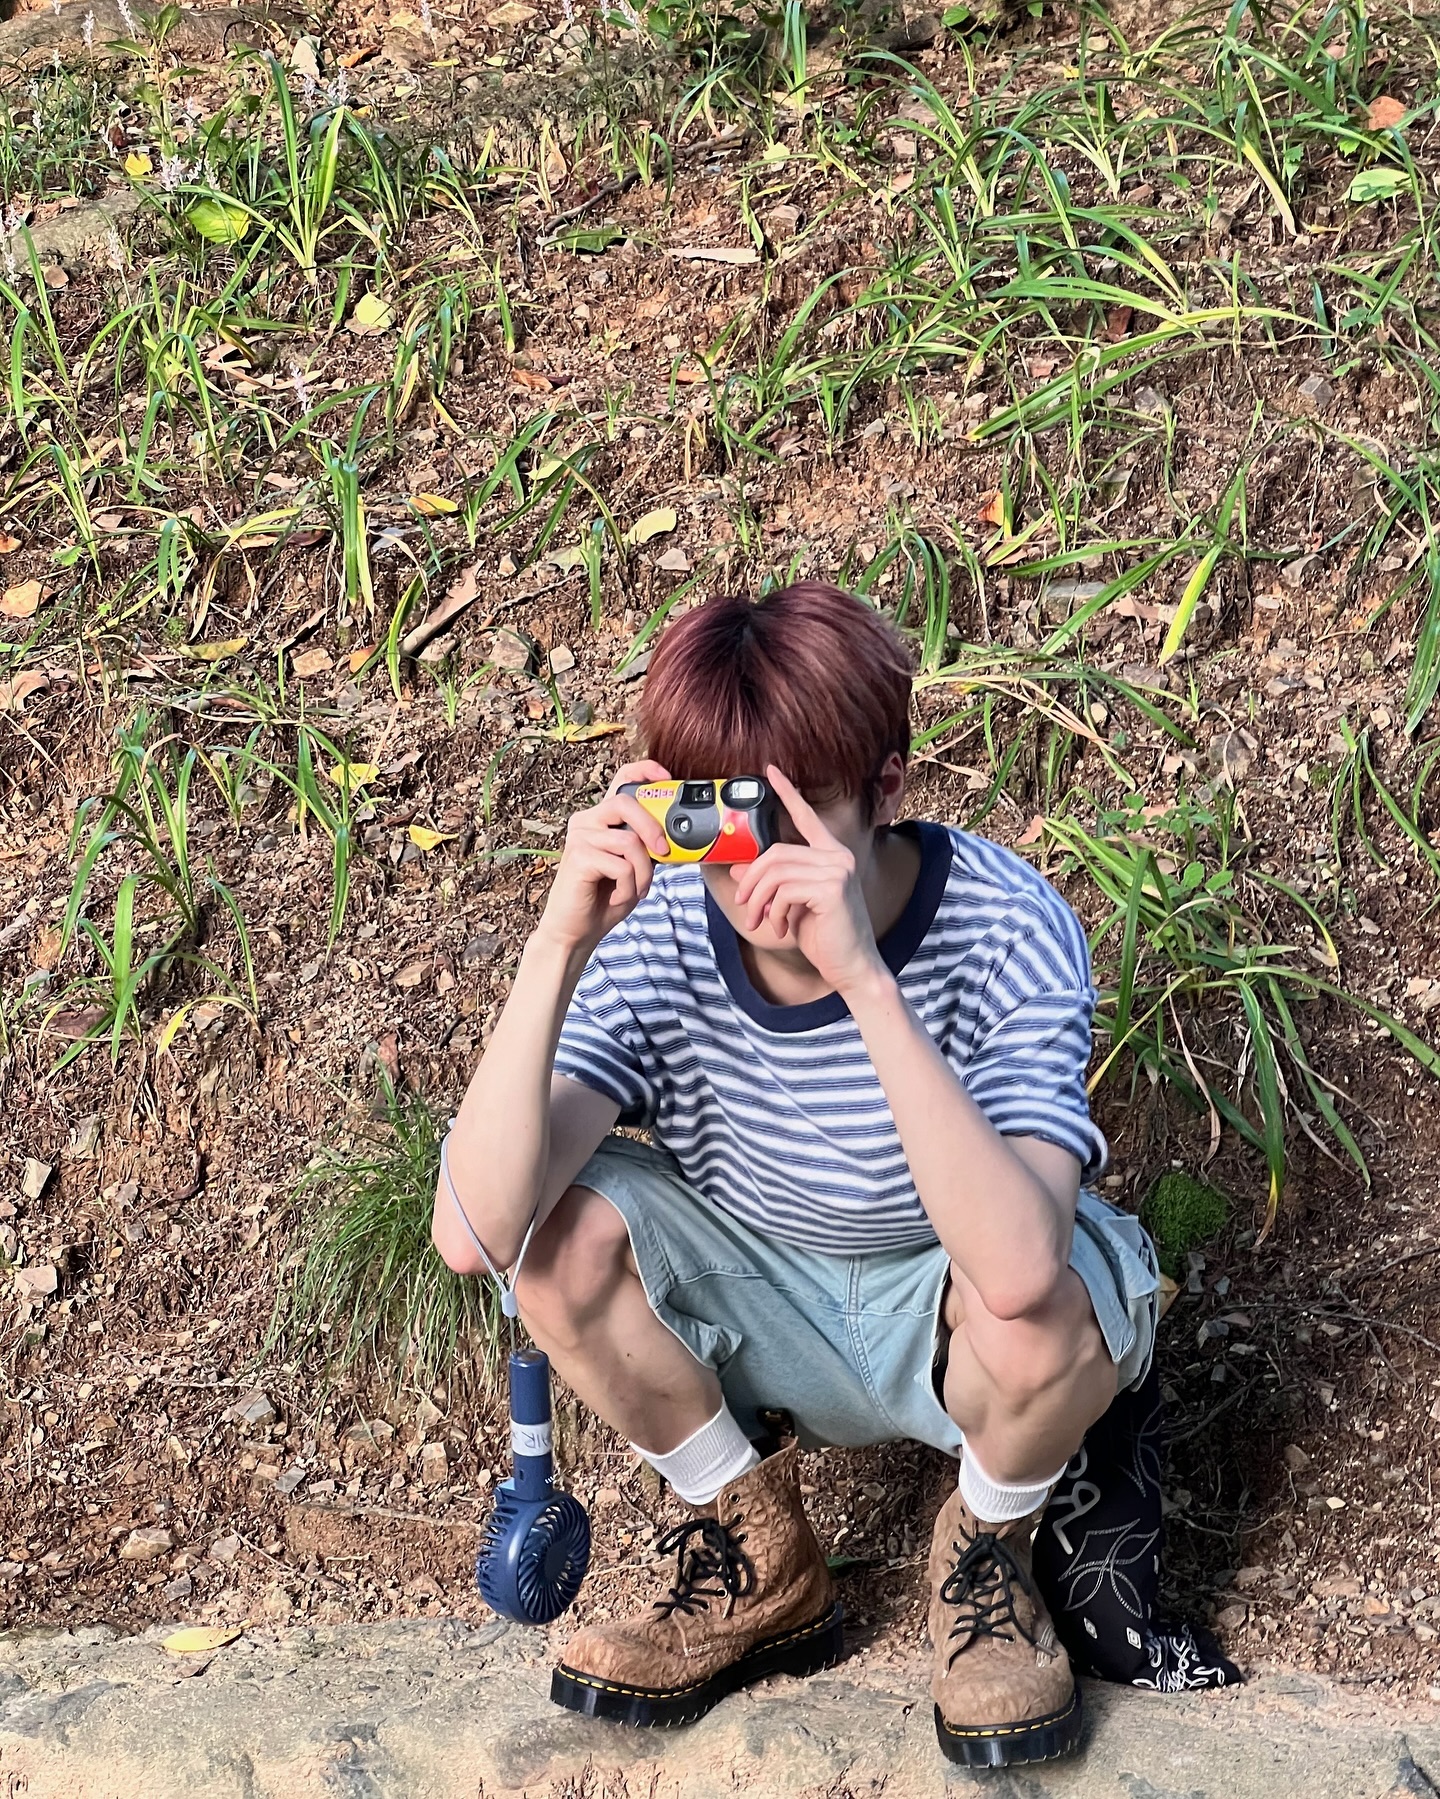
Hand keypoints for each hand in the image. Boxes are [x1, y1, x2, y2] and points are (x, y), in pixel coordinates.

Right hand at [535, 759, 672, 956]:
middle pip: (626, 803)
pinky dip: (629, 886)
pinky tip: (617, 896)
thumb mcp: (636, 867)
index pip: (621, 779)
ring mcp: (580, 838)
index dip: (645, 771)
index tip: (666, 777)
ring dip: (642, 872)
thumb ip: (648, 846)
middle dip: (652, 827)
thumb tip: (677, 835)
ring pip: (630, 841)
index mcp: (602, 819)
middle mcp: (587, 821)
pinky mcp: (579, 857)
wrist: (577, 931)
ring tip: (635, 889)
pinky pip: (621, 865)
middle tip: (663, 851)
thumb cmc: (605, 898)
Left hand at [728, 766, 885, 994]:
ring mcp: (837, 869)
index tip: (770, 771)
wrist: (850, 967)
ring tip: (758, 922)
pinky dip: (773, 911)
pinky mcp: (832, 887)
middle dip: (751, 881)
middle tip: (743, 905)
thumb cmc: (824, 937)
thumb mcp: (790, 906)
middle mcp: (837, 856)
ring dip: (758, 900)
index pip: (806, 817)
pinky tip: (780, 928)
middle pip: (775, 852)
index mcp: (831, 855)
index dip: (787, 793)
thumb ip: (770, 884)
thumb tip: (738, 869)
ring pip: (775, 872)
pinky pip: (784, 890)